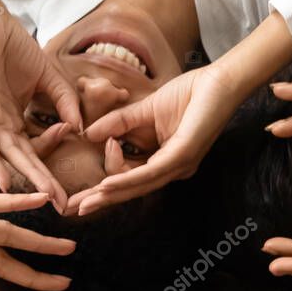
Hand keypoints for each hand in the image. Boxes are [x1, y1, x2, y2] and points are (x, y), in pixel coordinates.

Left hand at [0, 0, 81, 206]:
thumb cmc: (15, 46)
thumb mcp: (50, 78)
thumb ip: (65, 101)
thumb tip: (81, 128)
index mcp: (16, 119)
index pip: (37, 151)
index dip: (51, 169)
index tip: (68, 183)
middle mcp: (2, 125)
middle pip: (24, 161)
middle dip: (43, 183)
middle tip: (60, 205)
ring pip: (9, 156)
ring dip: (26, 177)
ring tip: (43, 197)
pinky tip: (3, 181)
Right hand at [67, 61, 245, 215]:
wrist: (219, 81)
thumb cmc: (188, 95)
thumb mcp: (144, 111)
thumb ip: (118, 124)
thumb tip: (89, 135)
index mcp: (163, 163)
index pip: (128, 177)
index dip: (106, 172)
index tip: (97, 146)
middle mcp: (171, 171)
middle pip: (130, 190)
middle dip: (100, 200)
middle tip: (72, 209)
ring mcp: (178, 166)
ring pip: (138, 186)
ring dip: (109, 195)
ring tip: (86, 203)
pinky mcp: (182, 157)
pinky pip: (150, 173)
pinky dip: (126, 180)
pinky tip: (108, 185)